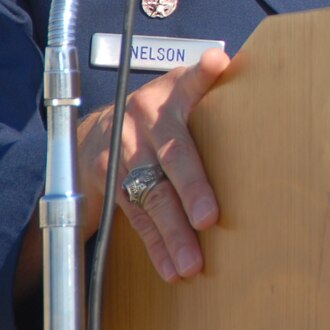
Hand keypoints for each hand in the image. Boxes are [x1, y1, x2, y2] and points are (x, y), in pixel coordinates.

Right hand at [75, 47, 230, 280]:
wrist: (97, 130)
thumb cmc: (159, 115)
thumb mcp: (181, 91)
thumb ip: (207, 85)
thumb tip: (232, 64)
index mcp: (170, 94)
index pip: (189, 81)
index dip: (202, 74)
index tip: (216, 63)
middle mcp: (144, 119)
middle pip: (170, 155)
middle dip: (190, 189)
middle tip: (209, 219)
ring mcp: (122, 151)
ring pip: (150, 195)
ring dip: (172, 233)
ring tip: (192, 263)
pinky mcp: (109, 181)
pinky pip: (136, 218)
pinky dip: (155, 246)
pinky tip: (171, 266)